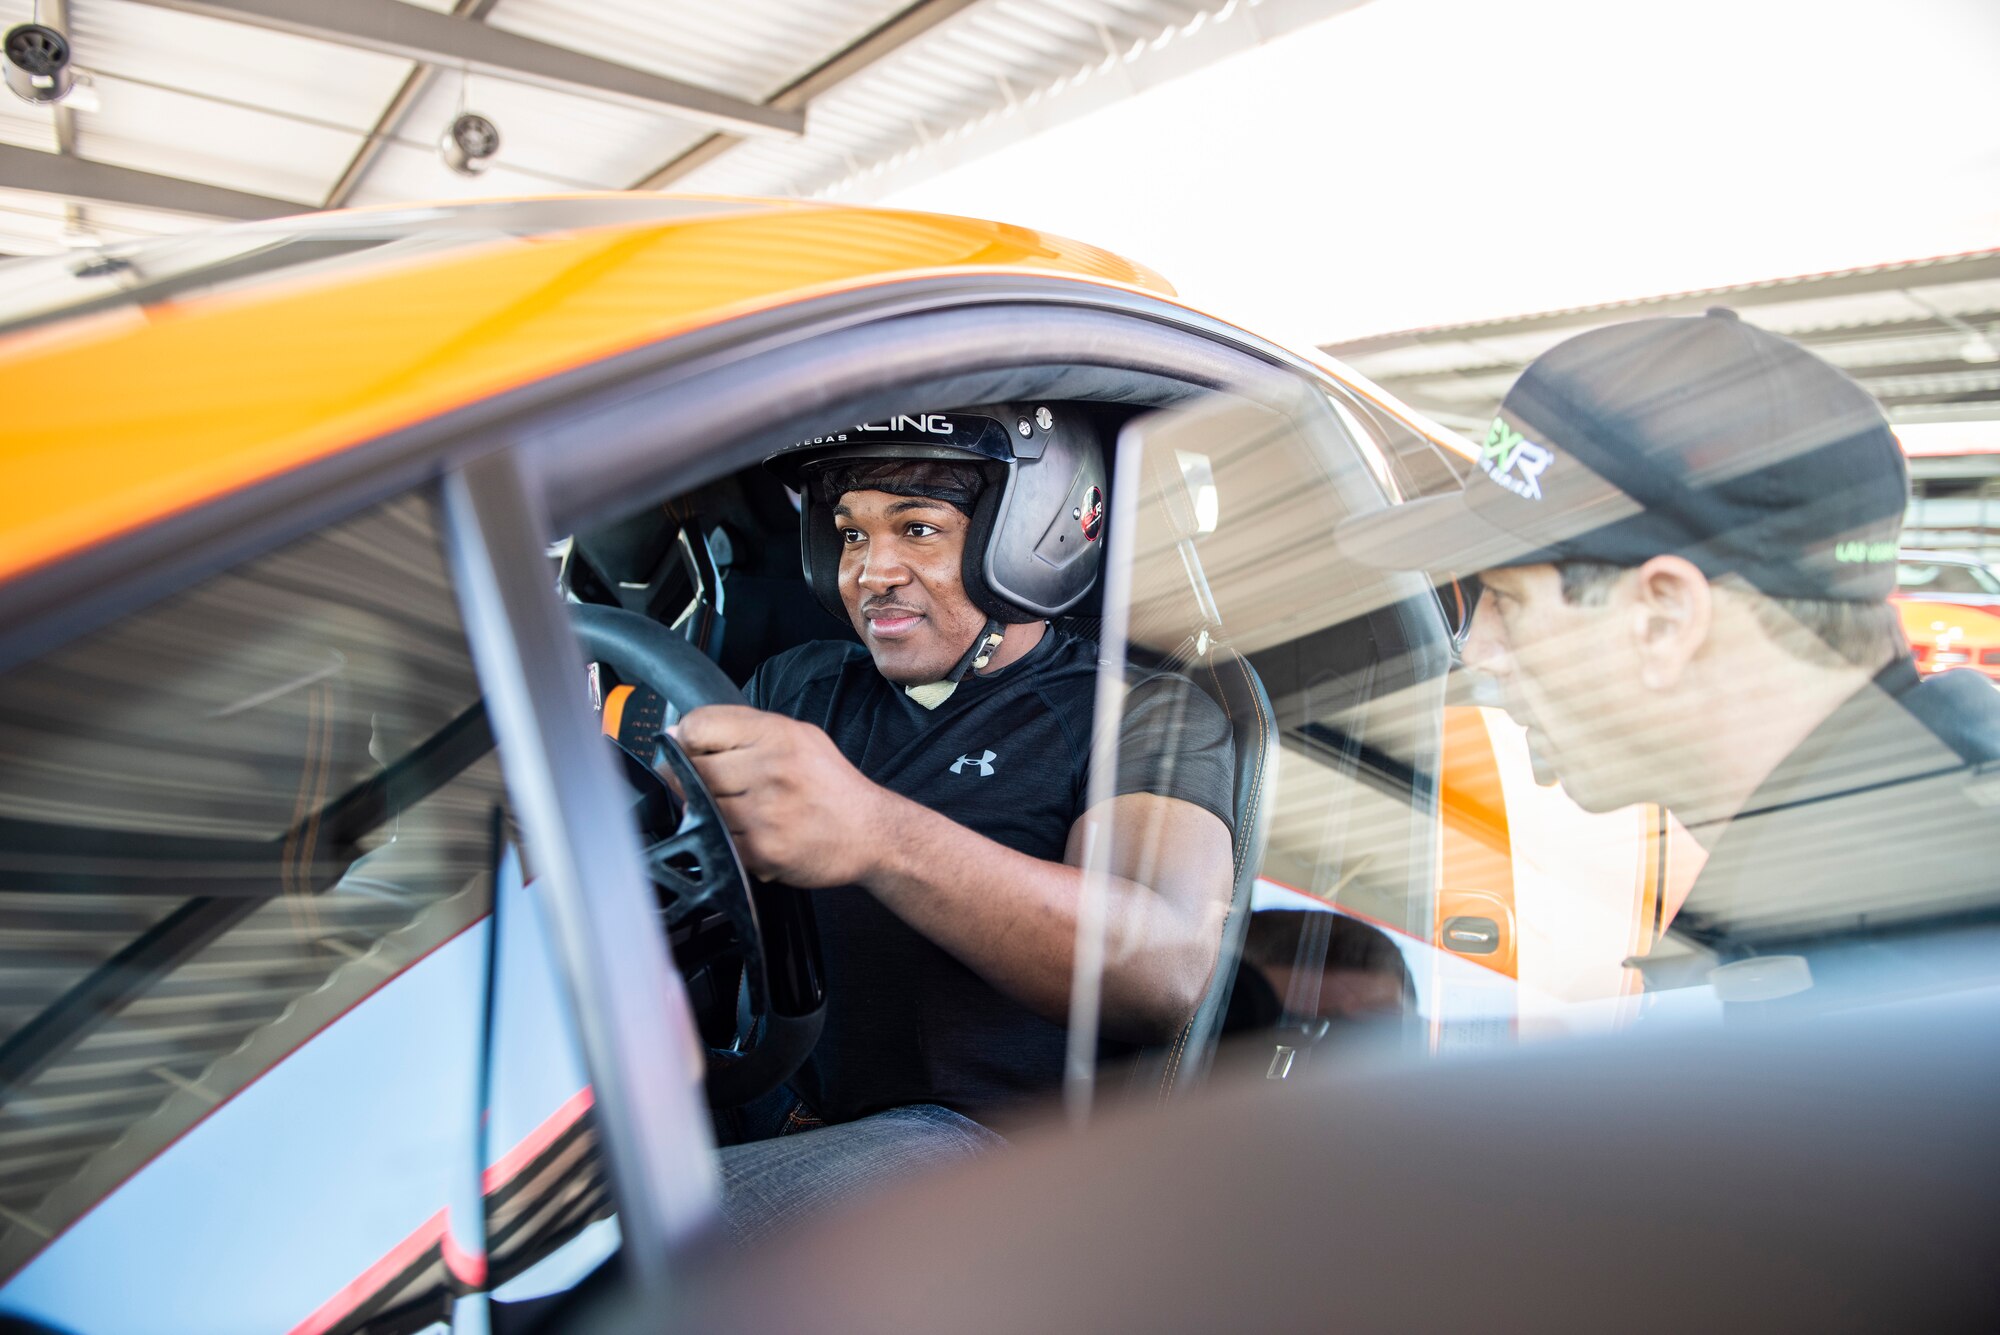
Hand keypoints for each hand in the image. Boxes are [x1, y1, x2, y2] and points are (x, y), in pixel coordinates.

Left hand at [672, 704, 890, 887]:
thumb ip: (740, 729)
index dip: (686, 740)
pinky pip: (717, 842)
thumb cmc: (830, 785)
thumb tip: (676, 733)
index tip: (692, 751)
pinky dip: (726, 841)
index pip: (698, 726)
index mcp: (777, 734)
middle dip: (693, 780)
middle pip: (693, 770)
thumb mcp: (797, 736)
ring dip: (709, 813)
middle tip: (715, 787)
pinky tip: (751, 834)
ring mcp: (766, 812)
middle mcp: (772, 768)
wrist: (872, 832)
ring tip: (738, 812)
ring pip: (701, 809)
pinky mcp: (763, 851)